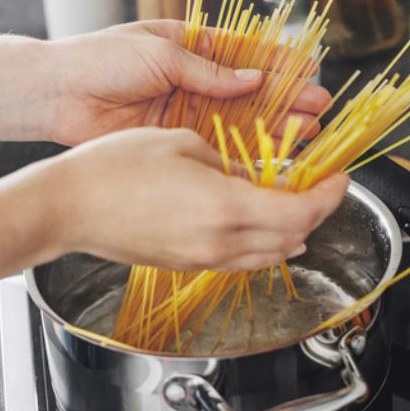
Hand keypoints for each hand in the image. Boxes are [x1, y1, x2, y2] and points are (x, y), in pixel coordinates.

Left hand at [44, 20, 330, 145]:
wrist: (57, 93)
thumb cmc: (100, 59)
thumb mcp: (160, 54)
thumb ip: (208, 70)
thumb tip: (253, 79)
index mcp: (191, 47)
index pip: (246, 53)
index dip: (279, 64)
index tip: (311, 72)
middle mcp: (193, 80)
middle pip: (250, 91)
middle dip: (286, 100)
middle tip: (319, 110)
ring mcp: (185, 111)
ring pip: (240, 121)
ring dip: (274, 127)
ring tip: (307, 134)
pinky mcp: (174, 139)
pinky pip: (216, 146)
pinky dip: (245, 151)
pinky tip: (272, 156)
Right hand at [45, 128, 349, 270]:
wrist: (70, 206)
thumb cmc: (115, 168)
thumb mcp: (184, 145)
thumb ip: (229, 164)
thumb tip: (252, 176)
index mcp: (226, 206)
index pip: (301, 212)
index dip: (329, 197)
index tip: (340, 179)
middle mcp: (220, 242)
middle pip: (292, 239)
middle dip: (315, 214)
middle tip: (321, 189)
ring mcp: (202, 259)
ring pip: (267, 256)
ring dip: (289, 233)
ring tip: (293, 205)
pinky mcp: (185, 265)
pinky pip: (239, 260)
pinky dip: (259, 243)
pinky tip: (254, 222)